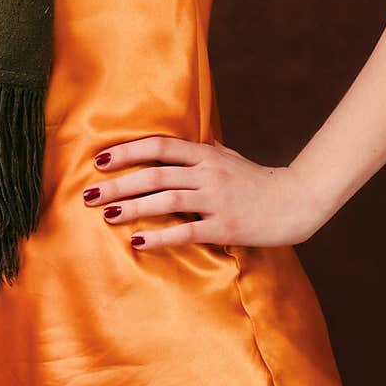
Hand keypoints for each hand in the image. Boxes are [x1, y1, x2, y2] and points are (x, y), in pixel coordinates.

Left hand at [82, 134, 319, 251]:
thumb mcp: (232, 158)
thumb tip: (191, 143)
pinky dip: (160, 236)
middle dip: (118, 184)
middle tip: (89, 194)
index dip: (128, 152)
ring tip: (107, 216)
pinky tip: (138, 242)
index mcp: (206, 155)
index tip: (100, 160)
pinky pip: (186, 231)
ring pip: (165, 201)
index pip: (159, 147)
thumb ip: (209, 151)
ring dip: (132, 208)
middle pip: (154, 174)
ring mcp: (216, 200)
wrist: (296, 201)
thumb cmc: (260, 181)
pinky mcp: (225, 227)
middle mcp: (207, 174)